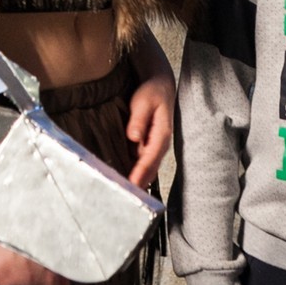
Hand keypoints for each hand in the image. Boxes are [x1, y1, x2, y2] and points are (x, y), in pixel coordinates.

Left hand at [125, 58, 174, 188]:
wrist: (160, 86)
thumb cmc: (152, 92)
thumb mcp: (145, 101)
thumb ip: (139, 118)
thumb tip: (134, 136)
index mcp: (162, 135)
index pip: (150, 158)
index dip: (140, 173)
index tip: (130, 185)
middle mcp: (160, 145)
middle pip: (150, 170)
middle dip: (139, 184)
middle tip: (124, 199)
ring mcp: (155, 148)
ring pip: (147, 171)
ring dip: (137, 183)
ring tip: (123, 197)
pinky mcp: (148, 147)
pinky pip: (142, 165)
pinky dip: (135, 175)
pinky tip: (124, 183)